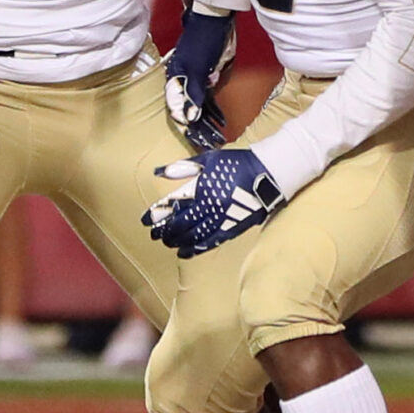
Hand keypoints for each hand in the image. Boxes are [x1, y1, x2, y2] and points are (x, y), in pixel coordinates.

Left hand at [142, 147, 286, 258]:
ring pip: (195, 237)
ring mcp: (222, 220)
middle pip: (182, 226)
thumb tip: (158, 172)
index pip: (173, 208)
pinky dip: (196, 249)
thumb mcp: (208, 160)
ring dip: (178, 242)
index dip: (158, 217)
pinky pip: (211, 242)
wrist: (268, 174)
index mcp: (203, 190)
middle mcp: (211, 208)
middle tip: (154, 235)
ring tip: (168, 244)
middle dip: (165, 232)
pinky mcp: (233, 228)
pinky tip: (186, 252)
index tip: (145, 221)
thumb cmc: (236, 164)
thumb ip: (182, 167)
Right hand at [164, 4, 235, 149]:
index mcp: (174, 80)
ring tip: (214, 139)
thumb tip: (189, 117)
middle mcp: (183, 83)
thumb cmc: (202, 42)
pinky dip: (215, 113)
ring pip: (199, 107)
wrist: (216, 21)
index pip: (177, 107)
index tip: (190, 139)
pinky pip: (210, 100)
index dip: (183, 122)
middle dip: (195, 127)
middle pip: (187, 110)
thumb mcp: (196, 69)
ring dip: (206, 122)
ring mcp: (196, 81)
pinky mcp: (208, 79)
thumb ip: (193, 93)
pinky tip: (221, 124)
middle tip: (203, 144)